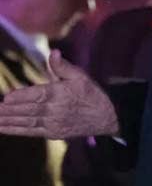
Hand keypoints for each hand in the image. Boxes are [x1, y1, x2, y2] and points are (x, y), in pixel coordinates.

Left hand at [0, 50, 118, 138]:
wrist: (107, 118)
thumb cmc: (91, 94)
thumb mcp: (80, 77)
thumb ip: (63, 66)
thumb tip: (54, 53)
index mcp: (60, 94)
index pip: (36, 95)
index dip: (20, 97)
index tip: (6, 98)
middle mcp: (55, 110)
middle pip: (27, 109)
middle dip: (7, 110)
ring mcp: (54, 123)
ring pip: (26, 121)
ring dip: (7, 120)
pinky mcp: (53, 133)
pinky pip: (31, 131)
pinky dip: (15, 130)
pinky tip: (2, 128)